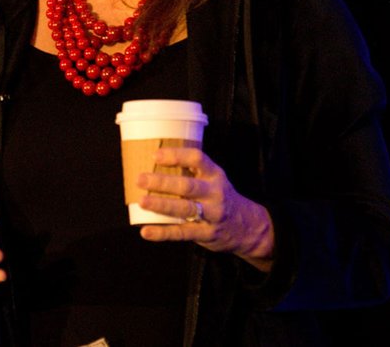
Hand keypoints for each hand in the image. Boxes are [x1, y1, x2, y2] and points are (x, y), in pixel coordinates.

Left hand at [137, 147, 275, 270]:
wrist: (249, 228)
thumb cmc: (220, 198)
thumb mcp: (213, 180)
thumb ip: (191, 173)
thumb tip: (151, 163)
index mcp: (214, 175)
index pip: (197, 159)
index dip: (176, 156)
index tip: (155, 155)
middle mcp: (214, 193)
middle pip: (188, 186)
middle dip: (163, 182)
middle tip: (140, 179)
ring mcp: (212, 215)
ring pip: (185, 209)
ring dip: (162, 205)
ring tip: (142, 202)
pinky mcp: (207, 234)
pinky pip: (183, 233)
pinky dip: (163, 233)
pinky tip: (146, 232)